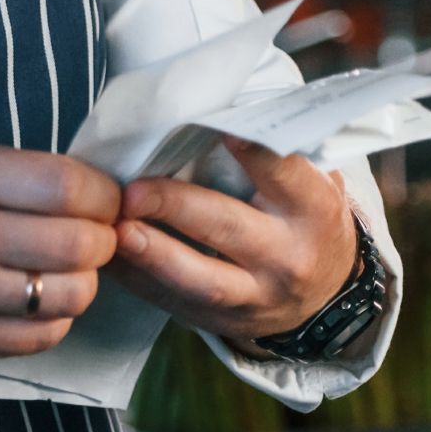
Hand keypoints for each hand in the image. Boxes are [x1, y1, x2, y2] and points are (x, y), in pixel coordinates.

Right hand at [0, 143, 119, 423]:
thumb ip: (16, 172)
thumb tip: (102, 190)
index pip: (67, 186)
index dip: (105, 195)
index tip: (106, 200)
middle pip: (78, 243)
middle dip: (102, 240)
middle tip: (95, 237)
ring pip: (70, 294)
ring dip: (83, 282)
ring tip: (65, 270)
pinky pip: (43, 335)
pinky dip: (55, 318)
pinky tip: (37, 300)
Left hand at [106, 138, 357, 343]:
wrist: (326, 295)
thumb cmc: (302, 219)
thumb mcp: (308, 184)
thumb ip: (271, 156)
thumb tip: (209, 109)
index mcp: (312, 210)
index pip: (284, 175)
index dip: (254, 153)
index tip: (218, 128)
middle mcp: (288, 257)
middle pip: (228, 229)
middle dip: (175, 207)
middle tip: (132, 191)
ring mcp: (256, 297)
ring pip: (202, 280)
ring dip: (153, 254)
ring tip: (114, 232)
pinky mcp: (223, 322)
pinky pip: (172, 303)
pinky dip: (135, 278)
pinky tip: (104, 255)